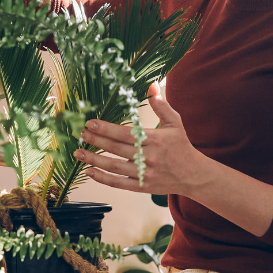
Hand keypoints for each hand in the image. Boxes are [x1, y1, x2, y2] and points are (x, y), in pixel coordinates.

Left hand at [75, 83, 212, 197]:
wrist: (193, 175)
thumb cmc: (182, 146)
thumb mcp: (175, 122)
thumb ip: (161, 105)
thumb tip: (151, 86)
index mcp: (156, 139)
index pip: (126, 133)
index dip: (106, 129)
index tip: (91, 123)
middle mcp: (149, 157)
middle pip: (117, 149)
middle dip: (96, 141)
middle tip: (80, 134)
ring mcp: (145, 174)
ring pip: (114, 167)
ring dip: (94, 160)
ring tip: (78, 153)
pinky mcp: (142, 187)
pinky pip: (119, 184)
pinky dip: (103, 179)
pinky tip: (90, 172)